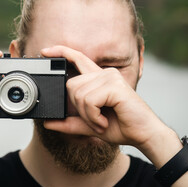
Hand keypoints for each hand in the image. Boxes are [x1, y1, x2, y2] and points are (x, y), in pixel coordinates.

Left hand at [41, 46, 170, 149]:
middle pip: (71, 85)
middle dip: (79, 109)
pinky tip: (104, 121)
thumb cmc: (121, 126)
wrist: (143, 134)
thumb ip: (70, 122)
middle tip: (95, 120)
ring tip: (102, 121)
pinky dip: (93, 116)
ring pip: (78, 95)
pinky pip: (89, 101)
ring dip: (87, 116)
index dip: (61, 52)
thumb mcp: (90, 125)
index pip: (78, 59)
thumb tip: (47, 122)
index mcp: (99, 79)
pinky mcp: (114, 86)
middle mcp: (104, 73)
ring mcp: (110, 77)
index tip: (44, 51)